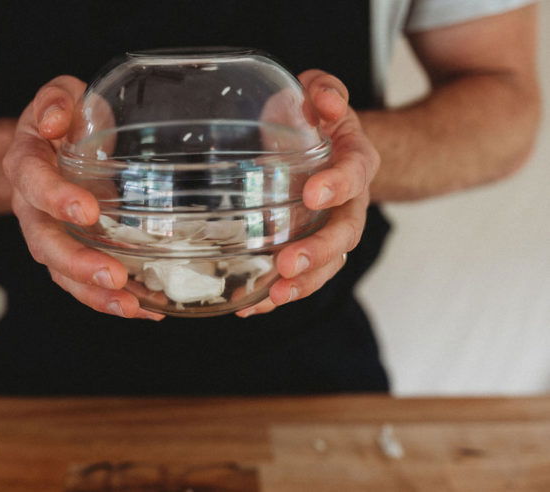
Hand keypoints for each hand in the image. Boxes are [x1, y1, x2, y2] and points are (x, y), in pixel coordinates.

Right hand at [2, 76, 164, 320]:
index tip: (88, 211)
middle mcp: (30, 206)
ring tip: (132, 308)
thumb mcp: (60, 94)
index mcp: (26, 162)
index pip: (33, 181)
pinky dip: (111, 298)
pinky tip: (147, 309)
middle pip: (43, 242)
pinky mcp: (71, 250)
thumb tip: (55, 120)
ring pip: (60, 272)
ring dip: (94, 293)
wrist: (50, 146)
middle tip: (113, 276)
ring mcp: (49, 234)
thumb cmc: (63, 120)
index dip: (56, 197)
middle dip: (77, 262)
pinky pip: (83, 281)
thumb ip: (56, 100)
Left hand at [236, 70, 379, 316]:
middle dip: (319, 252)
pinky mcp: (307, 245)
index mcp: (355, 159)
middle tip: (288, 264)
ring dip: (303, 283)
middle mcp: (349, 201)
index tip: (312, 195)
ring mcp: (329, 228)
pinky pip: (300, 274)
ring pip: (328, 264)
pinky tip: (251, 305)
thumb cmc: (314, 117)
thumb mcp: (319, 92)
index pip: (356, 173)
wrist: (319, 142)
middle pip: (345, 233)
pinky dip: (277, 293)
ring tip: (273, 295)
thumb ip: (324, 90)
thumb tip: (324, 100)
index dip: (338, 185)